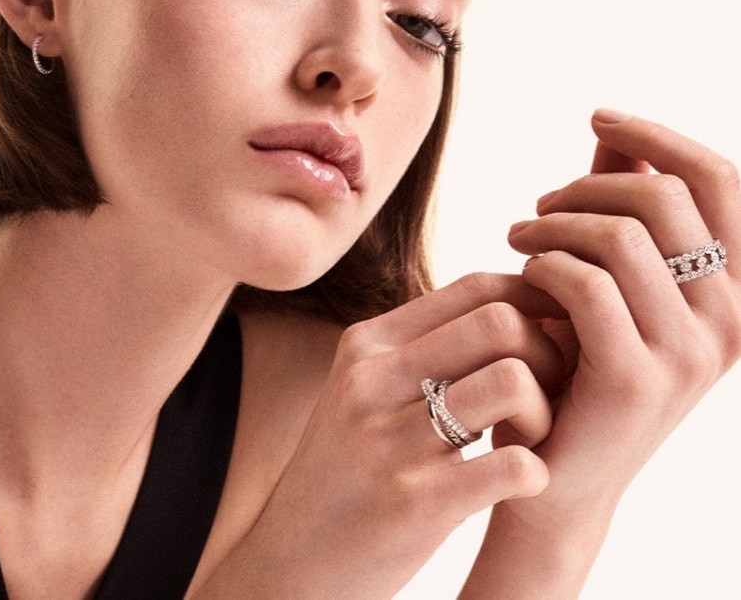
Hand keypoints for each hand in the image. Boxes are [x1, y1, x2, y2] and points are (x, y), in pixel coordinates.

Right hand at [198, 276, 565, 597]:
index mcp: (367, 344)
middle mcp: (372, 381)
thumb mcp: (363, 391)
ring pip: (510, 382)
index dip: (533, 300)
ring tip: (532, 436)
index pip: (474, 288)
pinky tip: (521, 481)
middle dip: (549, 352)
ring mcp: (390, 441)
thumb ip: (420, 349)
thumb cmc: (346, 467)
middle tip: (552, 388)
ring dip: (544, 411)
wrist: (291, 559)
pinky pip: (510, 464)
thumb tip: (506, 313)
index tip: (555, 329)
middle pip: (499, 324)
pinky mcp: (413, 503)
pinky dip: (535, 471)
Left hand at [505, 109, 740, 526]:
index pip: (722, 181)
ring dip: (553, 222)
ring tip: (517, 236)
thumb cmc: (582, 362)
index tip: (599, 116)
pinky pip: (584, 282)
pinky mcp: (638, 379)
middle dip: (586, 185)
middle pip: (663, 198)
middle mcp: (734, 319)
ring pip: (620, 235)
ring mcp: (692, 353)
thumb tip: (610, 129)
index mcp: (738, 288)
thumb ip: (621, 206)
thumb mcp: (613, 278)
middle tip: (538, 207)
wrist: (561, 468)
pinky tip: (518, 271)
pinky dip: (542, 263)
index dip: (658, 138)